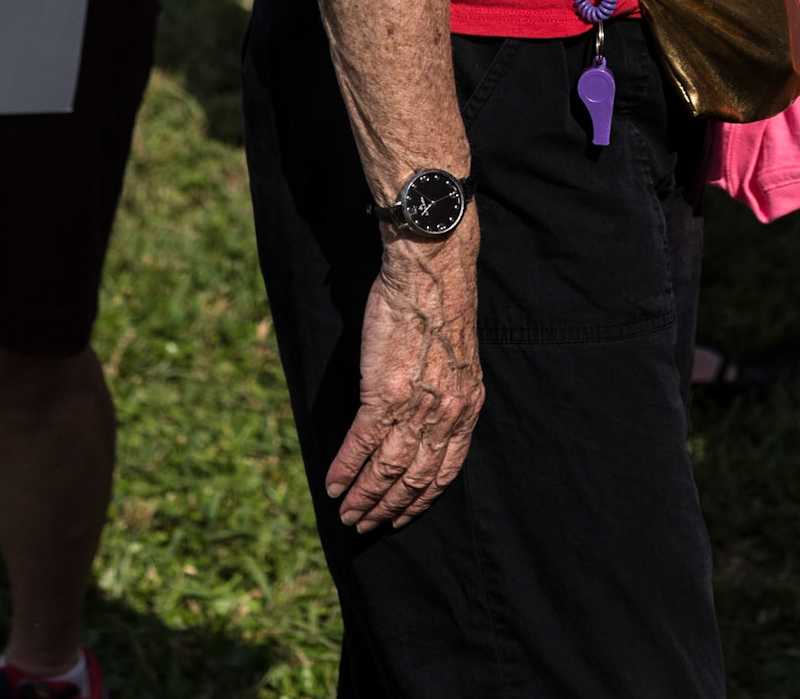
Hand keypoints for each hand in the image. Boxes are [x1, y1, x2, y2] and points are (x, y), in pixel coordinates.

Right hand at [326, 220, 483, 531]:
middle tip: (366, 526)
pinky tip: (332, 484)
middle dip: (389, 508)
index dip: (422, 499)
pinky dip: (345, 469)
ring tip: (347, 515)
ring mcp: (414, 406)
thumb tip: (425, 423)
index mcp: (466, 406)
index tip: (403, 517)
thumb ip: (445, 396)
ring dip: (363, 497)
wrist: (430, 273)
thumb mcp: (458, 360)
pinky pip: (362, 444)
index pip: (445, 470)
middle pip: (414, 478)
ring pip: (387, 468)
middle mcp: (444, 414)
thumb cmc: (441, 307)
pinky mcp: (383, 393)